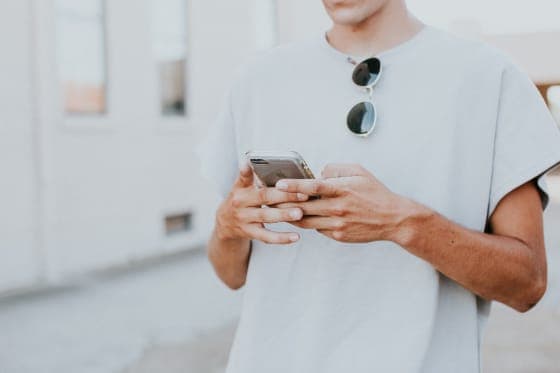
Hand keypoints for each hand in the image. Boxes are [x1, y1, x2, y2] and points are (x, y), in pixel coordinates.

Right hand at [215, 163, 306, 243]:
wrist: (224, 224)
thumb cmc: (240, 201)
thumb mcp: (240, 187)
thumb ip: (251, 177)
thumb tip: (266, 163)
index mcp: (240, 188)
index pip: (243, 177)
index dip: (246, 171)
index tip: (249, 164)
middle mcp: (240, 202)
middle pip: (263, 197)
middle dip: (284, 195)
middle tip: (302, 194)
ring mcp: (244, 218)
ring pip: (265, 216)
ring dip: (283, 215)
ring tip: (299, 213)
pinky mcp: (249, 233)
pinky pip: (267, 236)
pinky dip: (281, 238)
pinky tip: (295, 236)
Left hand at [275, 164, 412, 242]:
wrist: (392, 219)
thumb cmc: (375, 192)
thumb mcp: (358, 172)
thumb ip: (336, 169)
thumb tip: (318, 174)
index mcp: (342, 189)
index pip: (313, 186)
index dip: (294, 185)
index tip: (279, 184)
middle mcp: (338, 207)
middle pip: (304, 206)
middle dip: (284, 203)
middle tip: (268, 199)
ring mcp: (337, 223)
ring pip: (306, 220)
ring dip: (290, 215)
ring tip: (277, 209)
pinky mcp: (337, 235)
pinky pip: (316, 228)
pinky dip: (307, 222)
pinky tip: (298, 217)